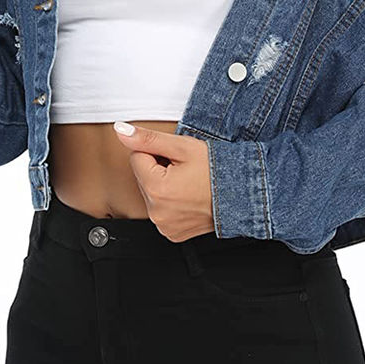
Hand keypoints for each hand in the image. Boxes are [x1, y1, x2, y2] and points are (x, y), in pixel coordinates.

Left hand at [112, 121, 215, 241]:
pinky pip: (160, 211)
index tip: (177, 158)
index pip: (137, 157)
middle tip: (185, 170)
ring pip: (150, 193)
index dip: (157, 152)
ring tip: (188, 183)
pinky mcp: (171, 233)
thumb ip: (148, 138)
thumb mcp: (182, 147)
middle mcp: (156, 212)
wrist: (244, 194)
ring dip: (163, 185)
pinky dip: (170, 203)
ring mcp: (164, 226)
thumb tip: (120, 130)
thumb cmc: (217, 169)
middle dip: (158, 169)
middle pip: (143, 177)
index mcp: (156, 189)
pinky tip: (188, 197)